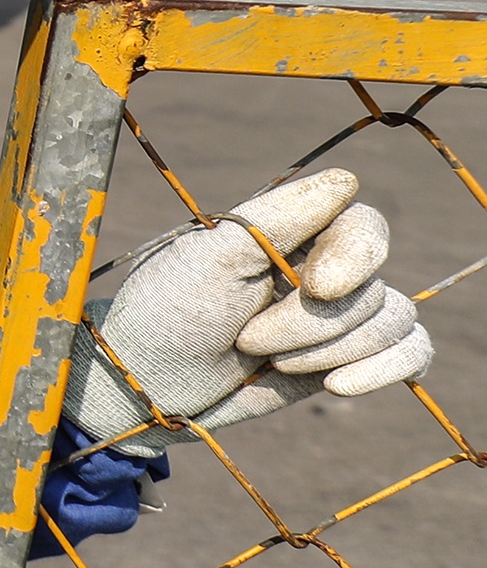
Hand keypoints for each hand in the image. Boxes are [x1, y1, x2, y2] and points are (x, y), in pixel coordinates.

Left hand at [65, 167, 433, 456]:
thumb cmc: (170, 311)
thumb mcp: (210, 259)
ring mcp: (344, 314)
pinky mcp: (352, 357)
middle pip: (373, 287)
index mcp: (295, 233)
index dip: (356, 257)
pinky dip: (383, 371)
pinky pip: (414, 352)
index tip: (318, 287)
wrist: (154, 384)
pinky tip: (336, 386)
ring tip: (268, 361)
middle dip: (312, 324)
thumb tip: (347, 181)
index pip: (364, 226)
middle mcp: (326, 267)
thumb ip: (277, 218)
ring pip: (393, 321)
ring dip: (329, 351)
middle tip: (248, 338)